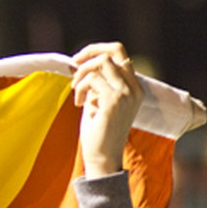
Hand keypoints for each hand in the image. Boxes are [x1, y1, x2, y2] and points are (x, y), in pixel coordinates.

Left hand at [71, 42, 142, 177]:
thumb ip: (94, 83)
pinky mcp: (115, 100)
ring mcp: (126, 93)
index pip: (120, 54)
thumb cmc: (97, 133)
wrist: (102, 157)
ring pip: (101, 63)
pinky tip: (79, 105)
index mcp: (133, 87)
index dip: (97, 50)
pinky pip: (92, 80)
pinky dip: (80, 89)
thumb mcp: (96, 102)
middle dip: (88, 54)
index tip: (78, 61)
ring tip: (77, 95)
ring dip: (82, 76)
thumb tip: (79, 64)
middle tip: (72, 68)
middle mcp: (134, 87)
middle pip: (114, 50)